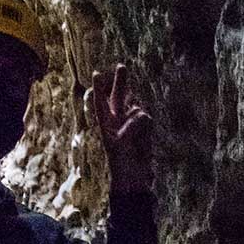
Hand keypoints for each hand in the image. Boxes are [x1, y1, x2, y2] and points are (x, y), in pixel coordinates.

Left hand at [92, 64, 152, 194]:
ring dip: (139, 122)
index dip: (99, 88)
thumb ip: (130, 126)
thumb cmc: (121, 162)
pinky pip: (147, 121)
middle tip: (121, 65)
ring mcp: (131, 125)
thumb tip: (143, 114)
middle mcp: (117, 122)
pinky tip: (143, 142)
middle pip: (119, 96)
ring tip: (135, 141)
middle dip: (121, 82)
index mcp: (106, 125)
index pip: (101, 102)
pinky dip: (146, 130)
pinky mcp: (144, 130)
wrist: (133, 178)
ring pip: (138, 110)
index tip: (96, 73)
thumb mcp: (121, 143)